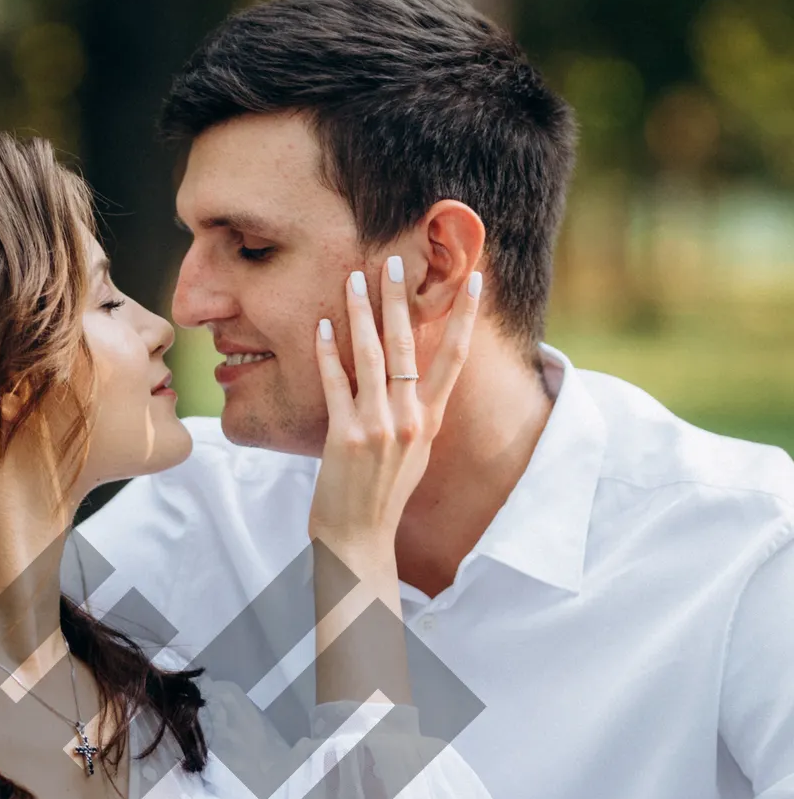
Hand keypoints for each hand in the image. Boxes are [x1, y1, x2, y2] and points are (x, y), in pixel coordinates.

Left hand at [307, 258, 481, 586]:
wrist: (359, 538)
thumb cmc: (383, 496)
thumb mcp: (413, 453)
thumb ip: (417, 415)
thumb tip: (419, 379)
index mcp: (429, 421)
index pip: (456, 358)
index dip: (466, 317)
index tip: (475, 280)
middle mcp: (409, 420)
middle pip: (410, 346)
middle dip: (401, 300)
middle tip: (394, 261)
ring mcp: (378, 427)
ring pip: (371, 357)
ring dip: (361, 314)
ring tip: (353, 278)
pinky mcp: (345, 436)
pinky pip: (336, 384)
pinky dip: (328, 354)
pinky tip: (323, 327)